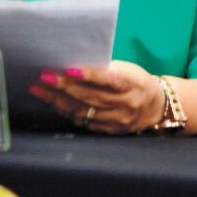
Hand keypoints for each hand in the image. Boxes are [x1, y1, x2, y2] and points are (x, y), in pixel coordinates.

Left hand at [28, 60, 164, 134]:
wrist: (157, 106)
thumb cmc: (136, 81)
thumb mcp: (128, 70)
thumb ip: (105, 69)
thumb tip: (72, 65)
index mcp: (132, 84)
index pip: (108, 80)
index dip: (88, 75)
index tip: (67, 70)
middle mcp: (126, 104)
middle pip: (91, 97)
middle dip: (64, 87)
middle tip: (43, 77)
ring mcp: (119, 120)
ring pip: (84, 111)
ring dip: (58, 101)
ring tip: (39, 90)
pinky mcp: (111, 131)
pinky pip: (85, 122)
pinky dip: (67, 112)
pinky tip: (53, 102)